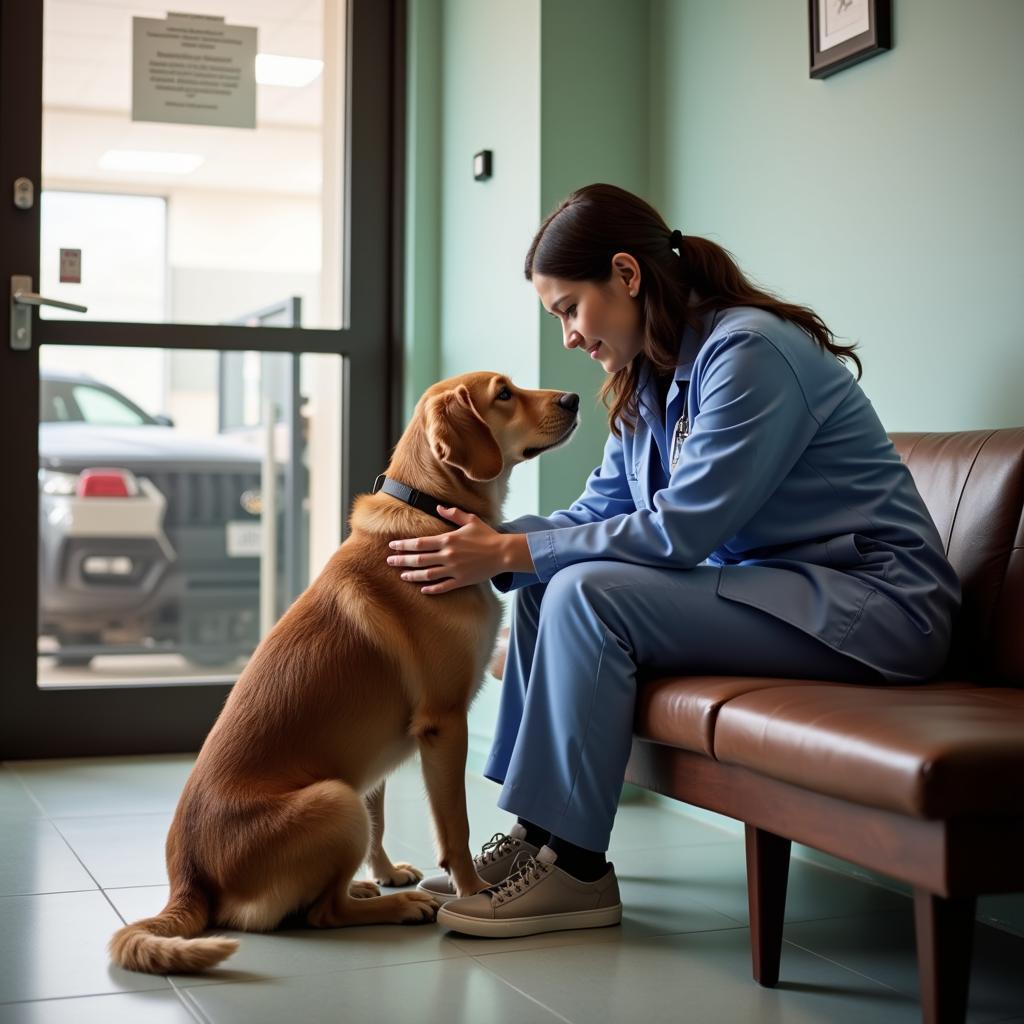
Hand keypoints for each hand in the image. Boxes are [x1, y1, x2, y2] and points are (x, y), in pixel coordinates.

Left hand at [387, 506, 505, 594]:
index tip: (393, 546)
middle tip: (389, 562)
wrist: (503, 553)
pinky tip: (422, 590)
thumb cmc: (487, 535)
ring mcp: (454, 569)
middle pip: (419, 559)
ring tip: (402, 576)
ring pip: (428, 574)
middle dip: (402, 561)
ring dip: (413, 575)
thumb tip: (438, 507)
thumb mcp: (470, 520)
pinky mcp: (461, 580)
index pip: (420, 543)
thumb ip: (453, 514)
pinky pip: (443, 587)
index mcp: (448, 539)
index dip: (404, 545)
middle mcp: (448, 555)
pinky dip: (432, 589)